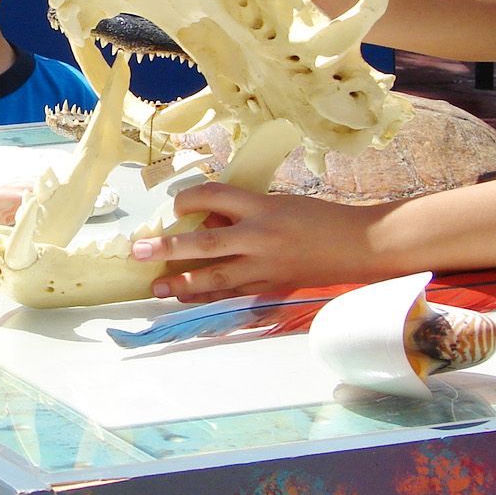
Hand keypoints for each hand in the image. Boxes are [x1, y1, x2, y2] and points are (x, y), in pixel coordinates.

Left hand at [130, 182, 387, 300]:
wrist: (356, 245)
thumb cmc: (316, 217)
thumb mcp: (277, 202)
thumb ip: (242, 212)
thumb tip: (205, 222)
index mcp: (262, 207)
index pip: (213, 196)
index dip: (187, 199)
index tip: (173, 205)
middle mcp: (259, 237)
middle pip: (205, 243)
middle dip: (168, 248)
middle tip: (139, 251)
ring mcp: (265, 266)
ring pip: (215, 278)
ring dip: (182, 283)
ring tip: (157, 287)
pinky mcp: (270, 287)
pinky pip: (232, 294)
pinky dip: (208, 297)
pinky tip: (188, 298)